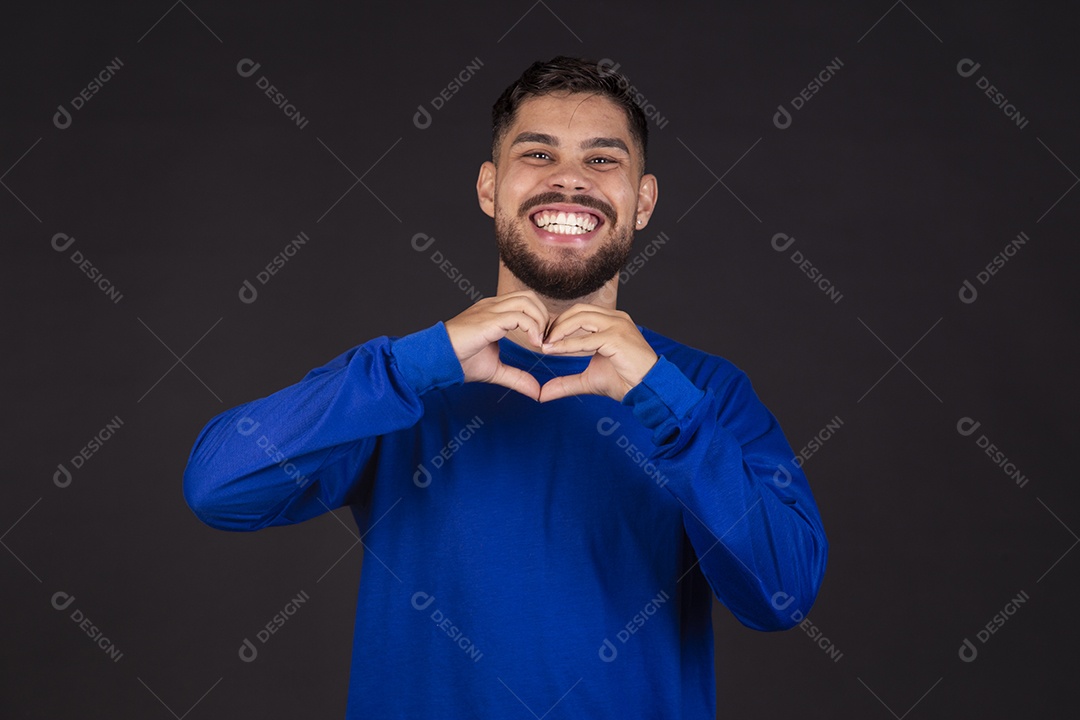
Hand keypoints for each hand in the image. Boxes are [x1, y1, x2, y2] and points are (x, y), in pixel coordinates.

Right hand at [444, 291, 548, 400]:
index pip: (525, 302)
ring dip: (540, 321)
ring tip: (540, 343)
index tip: (542, 343)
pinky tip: (533, 344)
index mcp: (492, 312)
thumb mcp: (495, 371)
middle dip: (544, 317)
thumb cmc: (459, 362)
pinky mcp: (488, 320)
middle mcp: (492, 306)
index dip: (539, 319)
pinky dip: (532, 328)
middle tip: (545, 341)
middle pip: (529, 297)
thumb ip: (517, 377)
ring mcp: (490, 310)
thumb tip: (537, 392)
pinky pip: (519, 316)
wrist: (436, 360)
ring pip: (527, 301)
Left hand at [539, 305, 657, 402]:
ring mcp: (618, 326)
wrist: (648, 390)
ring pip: (580, 318)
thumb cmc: (624, 382)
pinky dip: (567, 345)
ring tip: (545, 345)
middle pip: (578, 310)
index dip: (560, 324)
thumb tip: (542, 394)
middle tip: (540, 340)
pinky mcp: (617, 338)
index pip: (580, 313)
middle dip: (556, 324)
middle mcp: (616, 318)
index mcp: (612, 321)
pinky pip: (587, 339)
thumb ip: (566, 383)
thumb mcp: (588, 380)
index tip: (544, 340)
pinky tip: (553, 351)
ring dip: (559, 331)